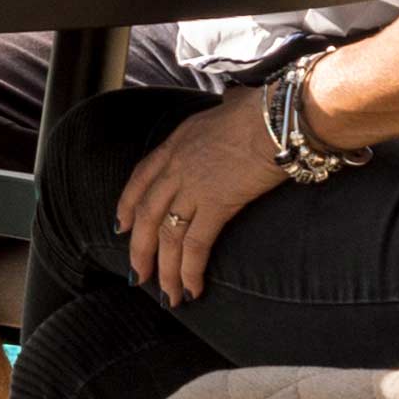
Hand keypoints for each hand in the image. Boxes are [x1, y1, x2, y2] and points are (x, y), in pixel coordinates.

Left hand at [113, 86, 292, 305]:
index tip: (121, 227)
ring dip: (166, 270)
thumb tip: (234, 102)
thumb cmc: (263, 108)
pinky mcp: (216, 204)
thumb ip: (221, 116)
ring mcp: (193, 186)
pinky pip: (195, 245)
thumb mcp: (227, 106)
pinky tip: (191, 288)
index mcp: (176, 143)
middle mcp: (176, 166)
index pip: (140, 179)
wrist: (277, 116)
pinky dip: (190, 270)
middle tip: (138, 275)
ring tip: (168, 295)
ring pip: (168, 236)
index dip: (127, 206)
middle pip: (147, 214)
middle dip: (140, 249)